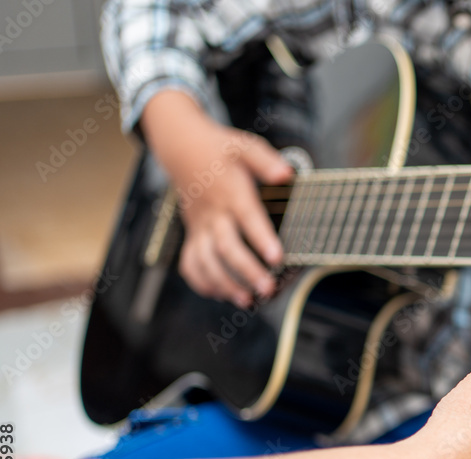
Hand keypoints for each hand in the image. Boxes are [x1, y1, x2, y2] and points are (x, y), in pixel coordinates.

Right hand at [141, 90, 294, 307]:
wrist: (183, 149)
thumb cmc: (222, 150)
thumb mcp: (246, 146)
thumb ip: (266, 161)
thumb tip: (287, 174)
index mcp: (231, 192)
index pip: (248, 217)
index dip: (262, 238)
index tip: (278, 258)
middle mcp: (213, 213)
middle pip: (225, 247)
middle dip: (246, 271)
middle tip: (267, 289)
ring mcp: (199, 227)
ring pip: (205, 261)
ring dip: (224, 284)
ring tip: (247, 301)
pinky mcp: (191, 235)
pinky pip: (190, 263)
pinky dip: (202, 282)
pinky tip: (221, 295)